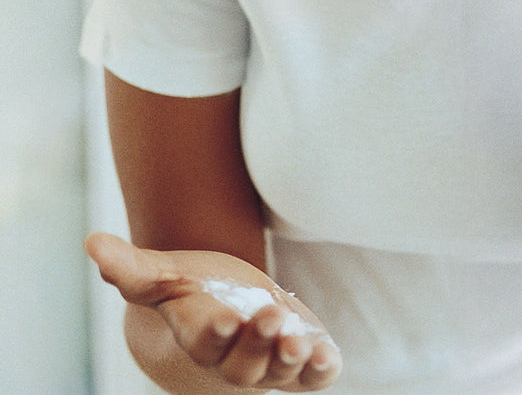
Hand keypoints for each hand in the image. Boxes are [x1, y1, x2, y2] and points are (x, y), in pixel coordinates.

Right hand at [85, 232, 339, 389]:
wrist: (227, 317)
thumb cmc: (194, 293)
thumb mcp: (165, 276)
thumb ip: (132, 267)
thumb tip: (92, 242)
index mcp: (200, 335)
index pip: (204, 339)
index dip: (213, 332)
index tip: (223, 320)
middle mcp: (234, 359)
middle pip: (243, 363)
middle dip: (257, 343)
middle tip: (271, 317)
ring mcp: (269, 365)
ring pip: (279, 374)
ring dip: (291, 360)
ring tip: (300, 341)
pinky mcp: (302, 363)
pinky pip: (312, 378)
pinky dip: (321, 370)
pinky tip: (329, 355)